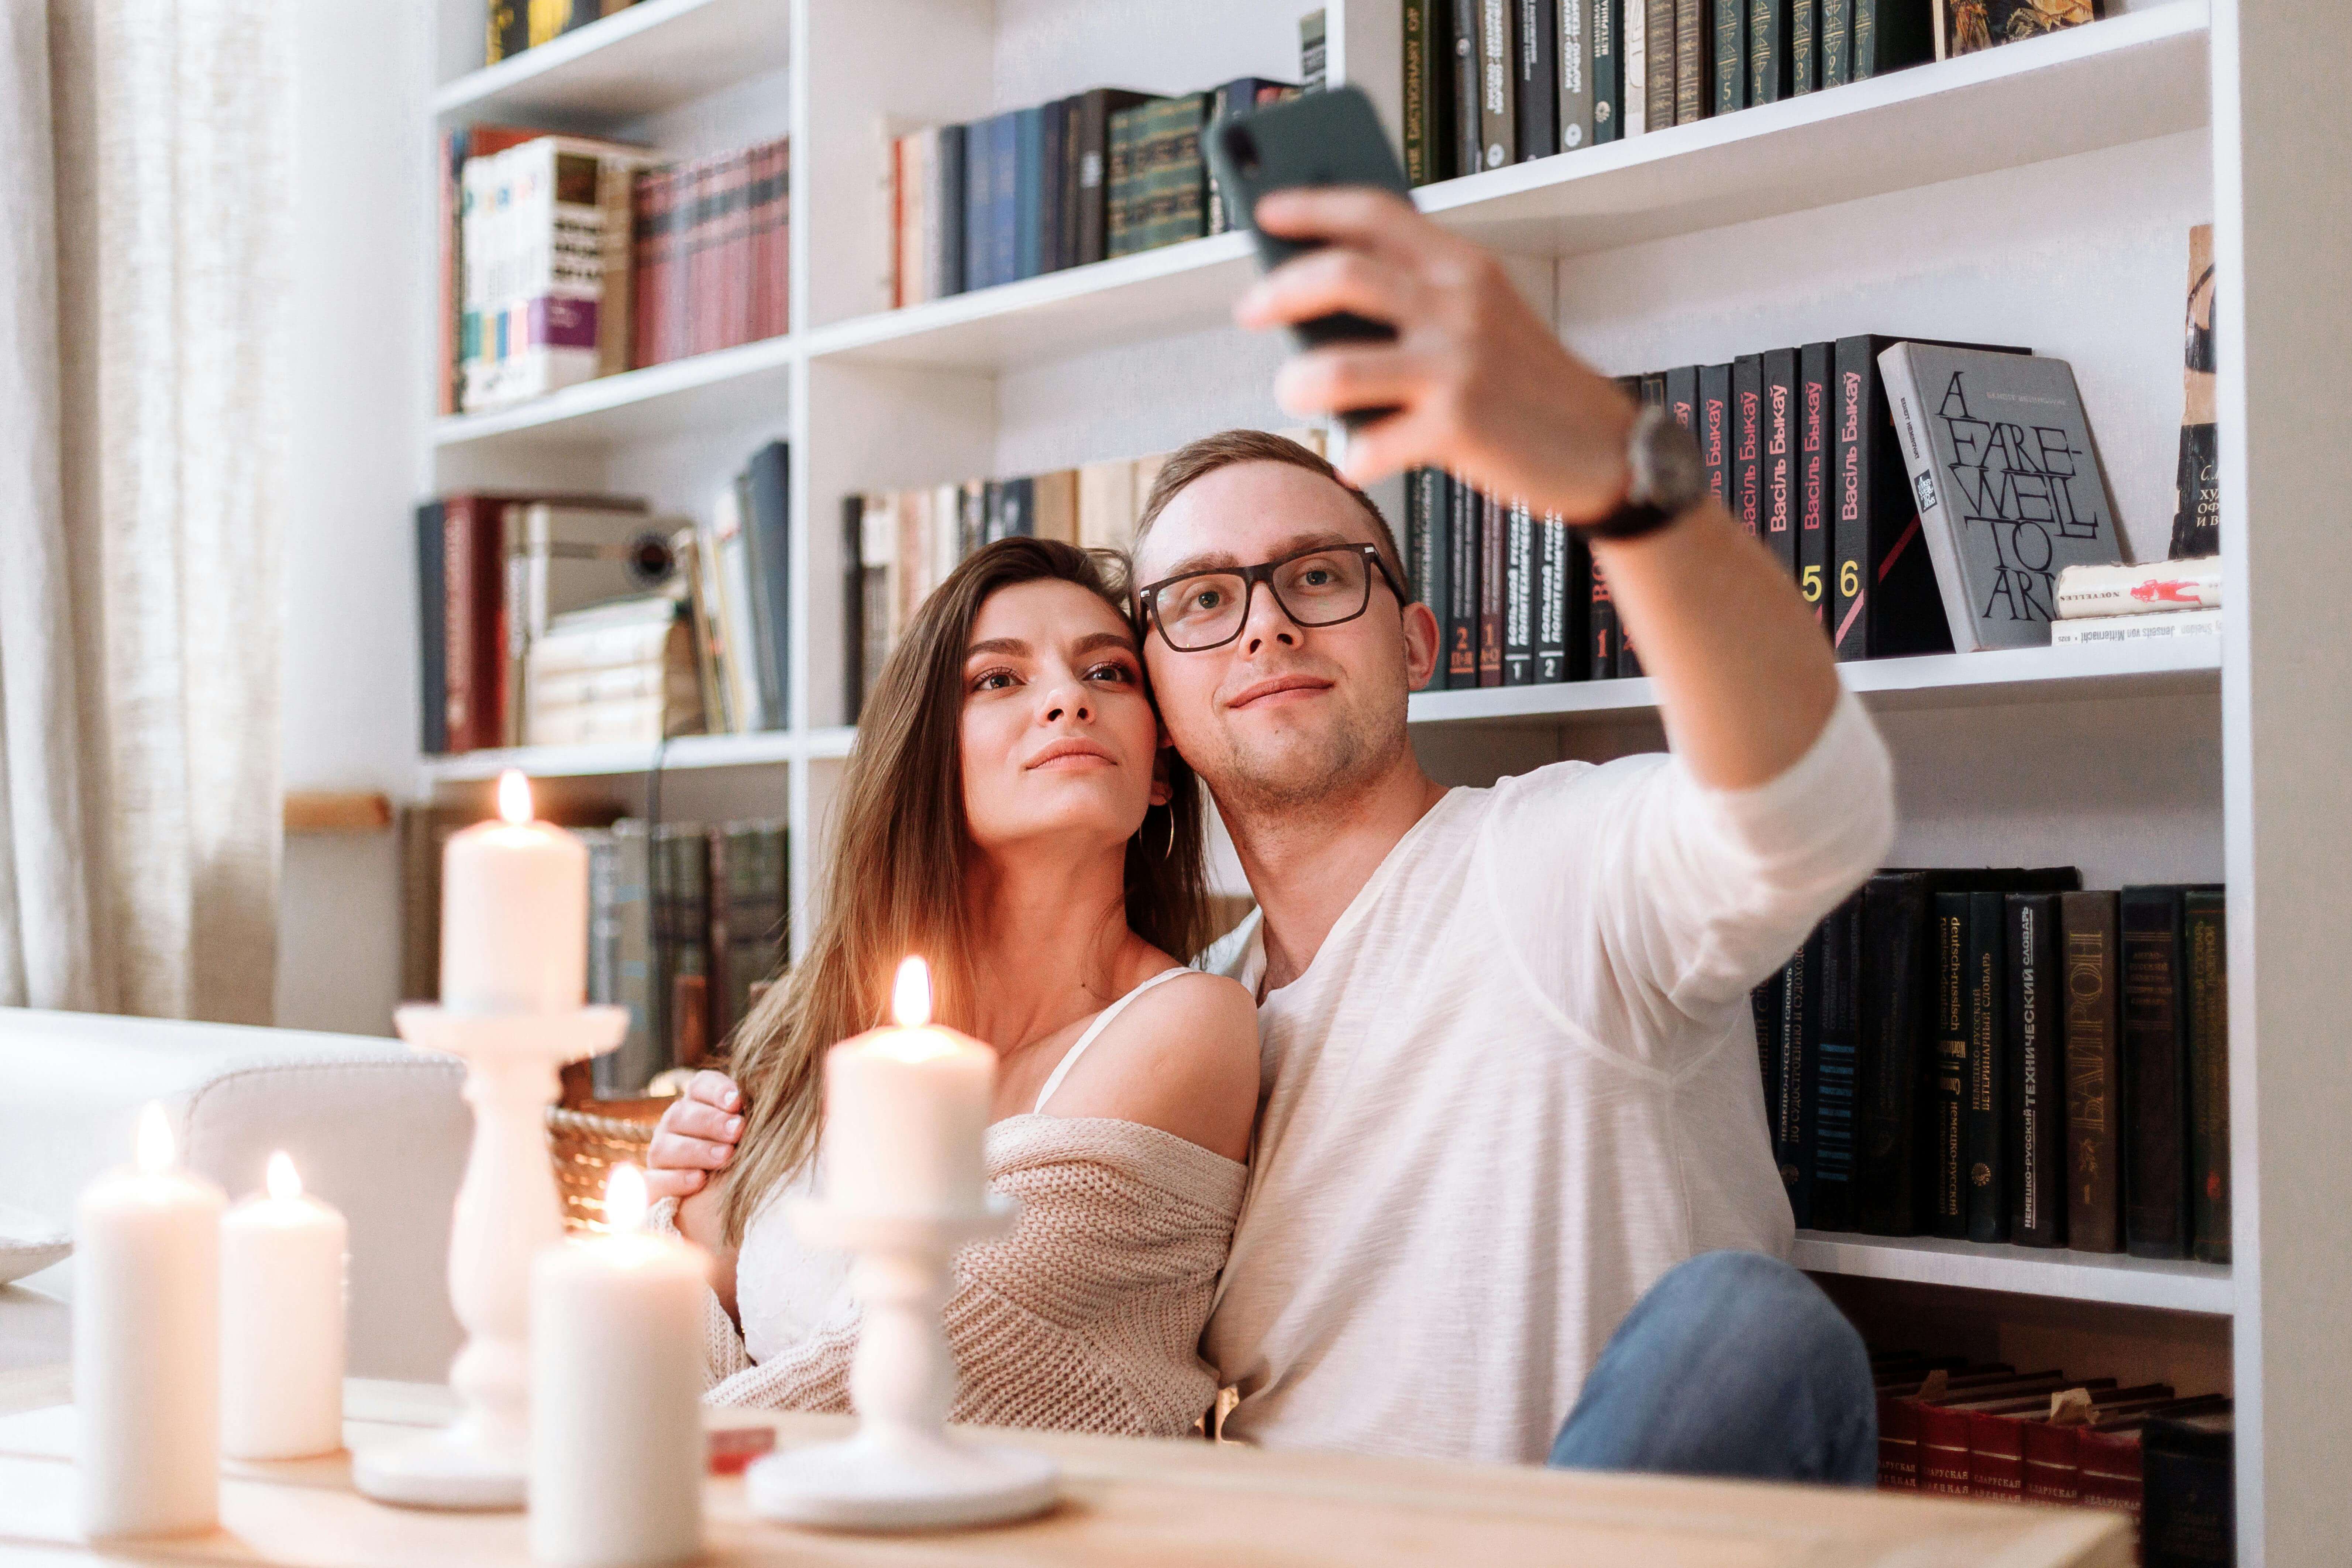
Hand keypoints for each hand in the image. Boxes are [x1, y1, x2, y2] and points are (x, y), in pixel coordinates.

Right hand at [645, 1069, 743, 1199]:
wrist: (720, 1205)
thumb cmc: (743, 1158)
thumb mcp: (750, 1133)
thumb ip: (752, 1114)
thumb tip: (769, 1093)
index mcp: (698, 1104)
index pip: (700, 1086)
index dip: (716, 1091)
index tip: (738, 1102)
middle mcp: (673, 1125)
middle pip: (682, 1114)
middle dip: (711, 1122)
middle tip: (738, 1130)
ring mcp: (659, 1156)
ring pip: (665, 1146)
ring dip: (697, 1150)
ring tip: (725, 1156)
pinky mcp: (651, 1187)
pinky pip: (653, 1180)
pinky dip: (676, 1180)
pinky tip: (699, 1180)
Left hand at [1234, 188, 1638, 522]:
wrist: (1602, 447)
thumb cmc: (1526, 382)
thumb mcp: (1483, 315)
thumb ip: (1417, 296)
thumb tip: (1320, 306)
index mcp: (1463, 266)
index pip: (1375, 213)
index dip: (1312, 207)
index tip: (1264, 212)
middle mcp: (1458, 305)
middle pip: (1341, 276)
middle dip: (1278, 290)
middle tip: (1249, 308)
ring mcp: (1457, 365)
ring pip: (1338, 366)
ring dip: (1300, 382)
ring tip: (1294, 391)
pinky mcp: (1458, 426)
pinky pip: (1372, 443)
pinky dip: (1354, 456)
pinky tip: (1356, 460)